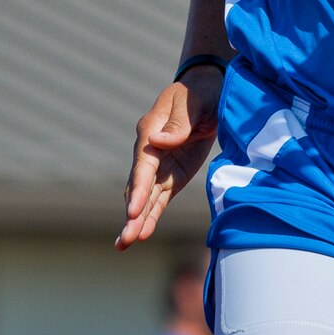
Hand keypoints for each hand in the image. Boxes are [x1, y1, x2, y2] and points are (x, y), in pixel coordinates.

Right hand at [117, 69, 221, 248]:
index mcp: (151, 131)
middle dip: (133, 213)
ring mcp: (160, 164)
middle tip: (126, 238)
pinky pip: (160, 197)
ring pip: (146, 197)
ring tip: (124, 244)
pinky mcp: (173, 174)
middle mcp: (150, 151)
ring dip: (137, 220)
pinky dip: (152, 215)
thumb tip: (159, 140)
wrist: (208, 90)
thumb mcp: (194, 102)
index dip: (139, 188)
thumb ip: (180, 123)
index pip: (143, 164)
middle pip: (138, 186)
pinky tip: (142, 234)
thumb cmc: (200, 93)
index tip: (134, 210)